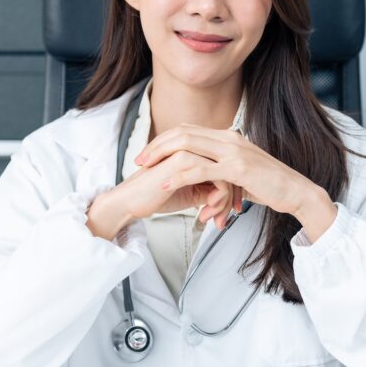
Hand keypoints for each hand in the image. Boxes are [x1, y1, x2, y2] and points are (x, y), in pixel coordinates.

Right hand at [86, 150, 238, 240]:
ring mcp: (189, 150)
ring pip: (227, 174)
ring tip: (216, 220)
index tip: (232, 209)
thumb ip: (209, 189)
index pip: (227, 165)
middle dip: (235, 196)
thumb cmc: (156, 196)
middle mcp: (194, 146)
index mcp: (195, 150)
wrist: (130, 201)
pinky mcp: (184, 160)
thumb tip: (227, 195)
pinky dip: (218, 200)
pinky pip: (218, 179)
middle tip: (228, 217)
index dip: (235, 188)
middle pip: (231, 168)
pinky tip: (206, 214)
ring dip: (225, 202)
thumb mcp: (190, 193)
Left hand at [135, 125, 338, 241]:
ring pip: (187, 146)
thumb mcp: (242, 171)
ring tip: (144, 170)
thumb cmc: (270, 185)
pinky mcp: (236, 168)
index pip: (188, 130)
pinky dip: (178, 176)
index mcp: (229, 136)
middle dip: (156, 146)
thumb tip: (205, 175)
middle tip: (138, 160)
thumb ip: (222, 167)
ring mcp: (233, 151)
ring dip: (162, 157)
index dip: (165, 139)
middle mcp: (229, 138)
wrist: (296, 191)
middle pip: (183, 133)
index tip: (148, 154)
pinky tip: (164, 184)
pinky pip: (200, 169)